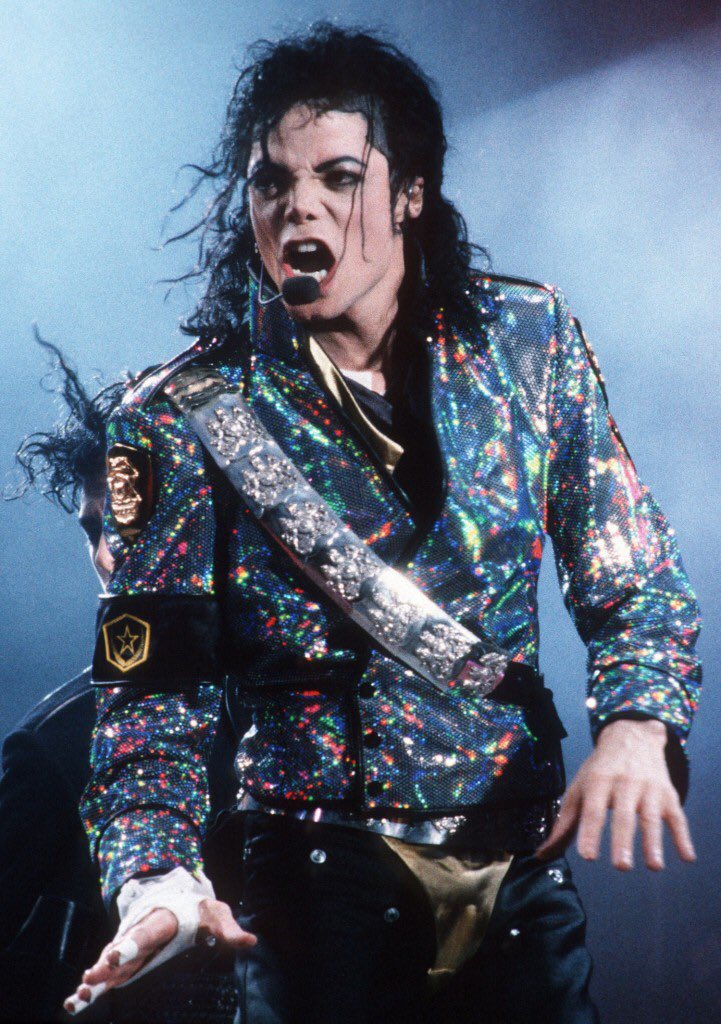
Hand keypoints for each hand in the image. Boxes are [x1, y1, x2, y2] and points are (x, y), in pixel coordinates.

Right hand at [64, 899, 255, 1013]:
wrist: (179, 899)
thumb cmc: (199, 911)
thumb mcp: (218, 915)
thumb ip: (230, 930)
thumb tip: (250, 941)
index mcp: (163, 919)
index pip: (147, 932)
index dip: (131, 944)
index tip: (115, 956)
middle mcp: (141, 931)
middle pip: (123, 950)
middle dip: (107, 966)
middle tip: (91, 979)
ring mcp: (130, 945)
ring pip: (111, 962)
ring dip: (96, 978)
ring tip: (79, 995)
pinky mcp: (124, 959)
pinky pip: (107, 972)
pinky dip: (93, 985)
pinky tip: (75, 1001)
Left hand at [536, 718, 695, 870]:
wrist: (631, 736)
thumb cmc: (599, 770)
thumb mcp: (579, 790)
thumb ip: (564, 825)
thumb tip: (541, 857)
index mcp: (598, 782)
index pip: (593, 810)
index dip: (590, 833)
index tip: (587, 856)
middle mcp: (623, 783)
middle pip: (623, 815)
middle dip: (622, 840)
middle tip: (620, 866)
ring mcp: (648, 788)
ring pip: (650, 817)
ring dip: (653, 842)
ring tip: (654, 866)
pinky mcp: (668, 795)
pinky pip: (677, 817)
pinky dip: (682, 837)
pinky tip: (687, 858)